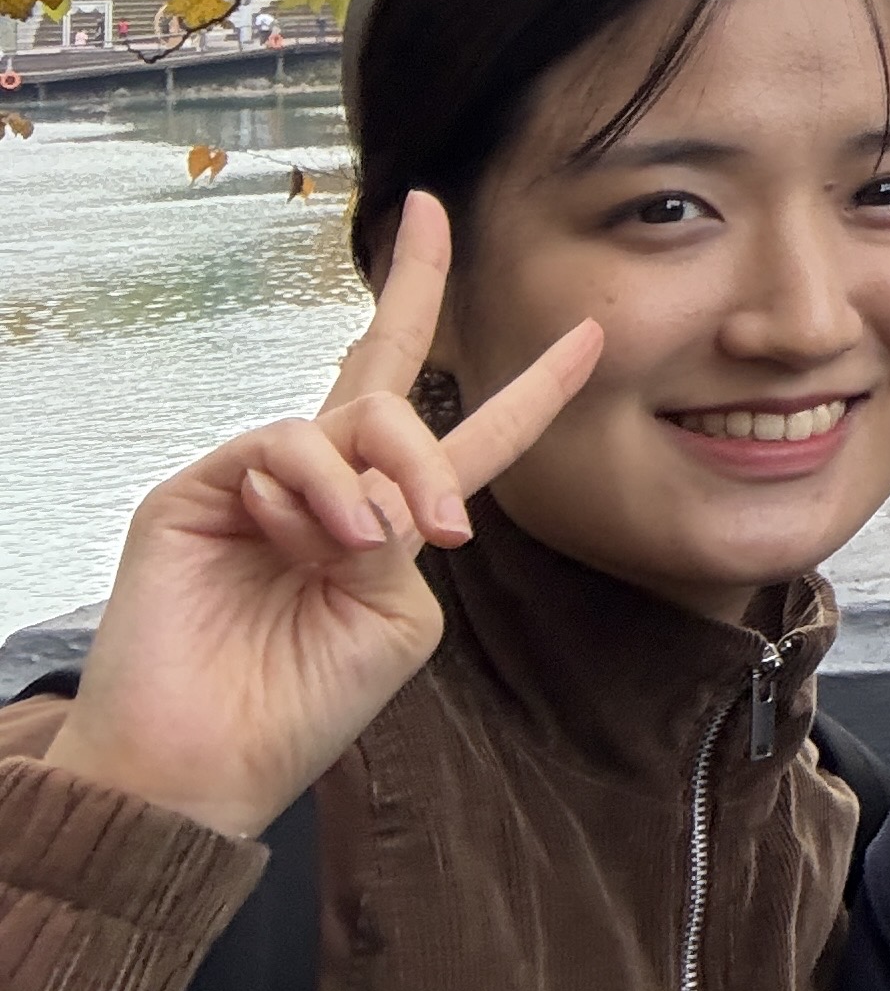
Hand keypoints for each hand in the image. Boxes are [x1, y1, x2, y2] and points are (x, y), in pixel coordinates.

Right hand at [43, 191, 600, 840]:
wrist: (199, 768)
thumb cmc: (299, 709)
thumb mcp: (396, 619)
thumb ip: (406, 536)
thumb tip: (376, 484)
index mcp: (390, 522)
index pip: (471, 438)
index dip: (532, 390)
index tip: (591, 335)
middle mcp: (328, 485)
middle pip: (381, 362)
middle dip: (417, 283)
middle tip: (436, 222)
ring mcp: (261, 482)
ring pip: (360, 412)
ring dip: (387, 474)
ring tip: (361, 547)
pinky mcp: (197, 490)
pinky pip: (284, 444)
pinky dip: (321, 485)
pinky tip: (324, 537)